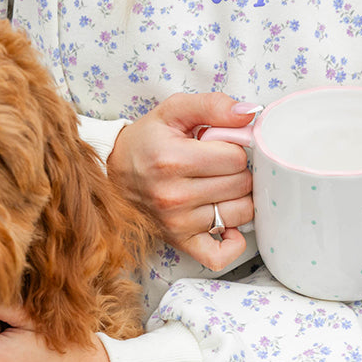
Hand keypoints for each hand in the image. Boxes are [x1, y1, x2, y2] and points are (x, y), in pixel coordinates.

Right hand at [107, 93, 255, 269]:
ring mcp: (177, 223)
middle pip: (241, 185)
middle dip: (238, 171)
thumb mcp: (173, 111)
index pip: (236, 157)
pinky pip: (220, 256)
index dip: (236, 147)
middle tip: (220, 164)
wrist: (111, 173)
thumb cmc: (146, 142)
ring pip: (241, 214)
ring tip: (221, 186)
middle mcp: (174, 196)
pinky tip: (228, 224)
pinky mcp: (179, 242)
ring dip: (239, 199)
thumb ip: (212, 105)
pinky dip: (233, 243)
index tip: (222, 145)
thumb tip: (249, 113)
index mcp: (173, 159)